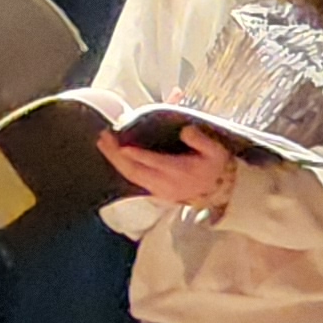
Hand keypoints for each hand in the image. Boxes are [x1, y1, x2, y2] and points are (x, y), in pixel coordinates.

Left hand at [98, 128, 237, 214]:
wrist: (219, 191)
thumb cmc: (216, 165)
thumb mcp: (216, 151)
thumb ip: (200, 140)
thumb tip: (185, 131)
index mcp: (180, 171)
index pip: (155, 163)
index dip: (139, 155)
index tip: (123, 147)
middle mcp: (166, 182)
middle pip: (136, 171)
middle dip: (117, 155)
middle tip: (104, 137)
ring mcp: (159, 189)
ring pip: (132, 176)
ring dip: (115, 161)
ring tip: (103, 143)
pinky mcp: (156, 192)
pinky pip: (135, 180)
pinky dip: (122, 168)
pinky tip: (114, 157)